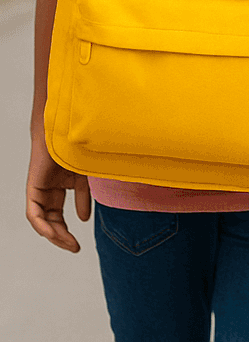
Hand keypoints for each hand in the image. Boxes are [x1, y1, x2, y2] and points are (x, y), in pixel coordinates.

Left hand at [26, 133, 90, 251]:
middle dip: (61, 238)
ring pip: (40, 221)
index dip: (66, 232)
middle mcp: (46, 193)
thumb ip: (83, 198)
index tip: (78, 244)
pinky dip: (41, 225)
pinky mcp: (33, 188)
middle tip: (73, 247)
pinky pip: (33, 213)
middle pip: (50, 222)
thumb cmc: (77, 149)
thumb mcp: (84, 179)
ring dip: (53, 235)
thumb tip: (83, 219)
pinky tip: (51, 232)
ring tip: (67, 243)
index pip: (58, 217)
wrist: (66, 132)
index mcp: (58, 189)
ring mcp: (38, 191)